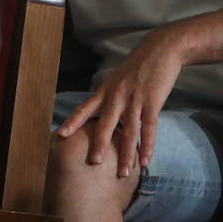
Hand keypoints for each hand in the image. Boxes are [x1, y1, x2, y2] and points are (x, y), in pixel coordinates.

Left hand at [55, 31, 184, 177]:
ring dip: (126, 154)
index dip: (73, 122)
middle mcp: (117, 96)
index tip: (60, 135)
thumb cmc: (139, 64)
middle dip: (99, 144)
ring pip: (128, 131)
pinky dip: (147, 145)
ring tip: (123, 173)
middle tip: (93, 163)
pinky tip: (145, 161)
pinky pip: (149, 128)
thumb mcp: (118, 77)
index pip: (86, 108)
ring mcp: (135, 99)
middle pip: (105, 124)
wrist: (162, 48)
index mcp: (106, 90)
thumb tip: (100, 110)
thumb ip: (109, 94)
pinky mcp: (152, 102)